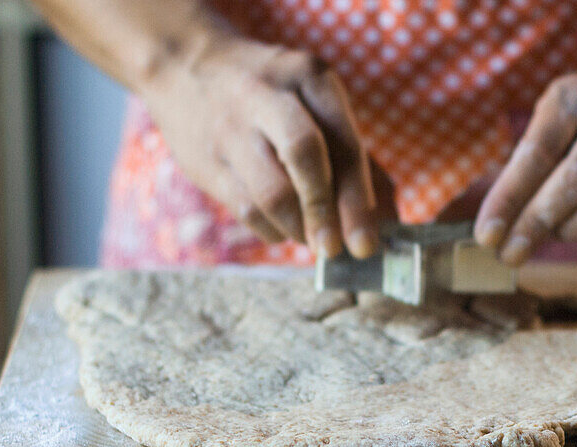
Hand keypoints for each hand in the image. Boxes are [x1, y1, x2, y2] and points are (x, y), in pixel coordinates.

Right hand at [141, 35, 378, 257]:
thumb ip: (355, 159)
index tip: (366, 242)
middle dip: (326, 213)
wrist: (185, 66)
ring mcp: (231, 128)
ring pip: (272, 193)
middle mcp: (268, 95)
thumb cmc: (276, 98)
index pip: (342, 141)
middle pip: (305, 156)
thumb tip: (391, 219)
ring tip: (311, 238)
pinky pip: (246, 210)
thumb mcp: (316, 105)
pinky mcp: (205, 160)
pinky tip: (283, 227)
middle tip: (336, 250)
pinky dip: (272, 230)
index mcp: (309, 77)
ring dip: (299, 229)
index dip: (358, 198)